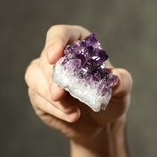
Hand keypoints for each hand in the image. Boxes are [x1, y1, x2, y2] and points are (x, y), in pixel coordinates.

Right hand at [24, 25, 132, 143]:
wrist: (102, 123)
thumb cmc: (112, 98)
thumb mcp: (122, 90)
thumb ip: (121, 81)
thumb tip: (114, 77)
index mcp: (79, 44)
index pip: (60, 33)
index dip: (55, 42)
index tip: (55, 57)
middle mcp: (59, 56)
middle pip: (46, 58)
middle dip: (52, 77)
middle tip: (60, 94)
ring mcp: (45, 75)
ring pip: (34, 77)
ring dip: (50, 95)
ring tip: (71, 110)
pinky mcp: (38, 94)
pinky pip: (38, 98)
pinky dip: (54, 109)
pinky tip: (71, 115)